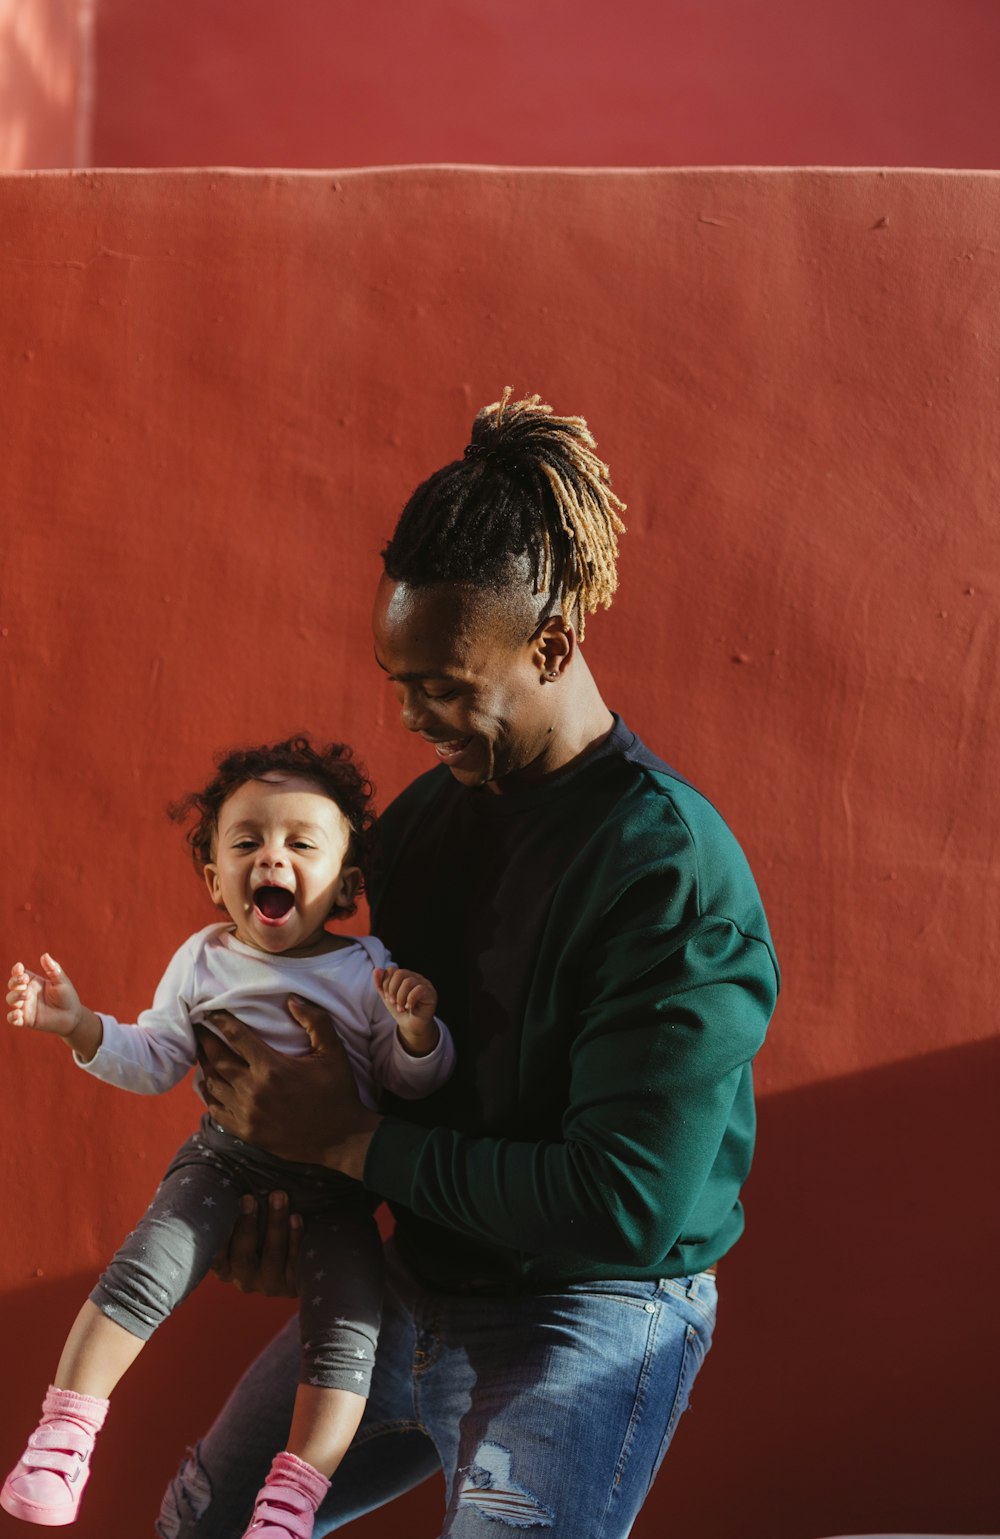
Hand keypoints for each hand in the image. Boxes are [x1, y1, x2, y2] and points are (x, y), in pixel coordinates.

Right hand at [7, 956, 101, 1058]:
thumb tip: (44, 955)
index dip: (16, 970)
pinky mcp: (26, 1020)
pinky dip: (12, 1017)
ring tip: (26, 995)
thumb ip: (53, 969)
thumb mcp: (61, 981)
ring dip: (15, 996)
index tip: (19, 967)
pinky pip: (12, 1019)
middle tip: (24, 980)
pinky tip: (18, 1014)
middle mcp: (26, 993)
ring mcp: (25, 1007)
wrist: (73, 1016)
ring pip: (11, 999)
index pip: (19, 974)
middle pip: (12, 985)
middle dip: (15, 981)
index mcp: (33, 982)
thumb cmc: (67, 996)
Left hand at [195, 996, 380, 1178]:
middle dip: (204, 1041)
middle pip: (217, 1059)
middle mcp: (254, 1090)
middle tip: (197, 1028)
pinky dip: (208, 1095)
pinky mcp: (247, 1132)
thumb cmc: (337, 1092)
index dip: (221, 1022)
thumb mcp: (334, 1052)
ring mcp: (247, 1114)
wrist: (340, 1139)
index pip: (236, 1037)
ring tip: (201, 1053)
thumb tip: (292, 1000)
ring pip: (213, 1085)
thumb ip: (316, 1022)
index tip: (211, 1012)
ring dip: (205, 1066)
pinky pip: (216, 1111)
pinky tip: (208, 1084)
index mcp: (272, 1068)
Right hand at [212, 1190, 302, 1296]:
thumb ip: (230, 1203)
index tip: (221, 1206)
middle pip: (243, 1256)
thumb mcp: (243, 1216)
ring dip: (275, 1225)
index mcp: (225, 1265)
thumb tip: (208, 1163)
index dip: (217, 1233)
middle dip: (246, 1225)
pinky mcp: (293, 1284)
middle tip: (249, 1197)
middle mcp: (244, 1278)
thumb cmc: (262, 1222)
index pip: (214, 1255)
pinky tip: (297, 1217)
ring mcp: (269, 1283)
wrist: (302, 1253)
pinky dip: (296, 1238)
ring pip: (271, 1256)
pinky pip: (295, 1261)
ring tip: (279, 1196)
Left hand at [374, 965, 439, 1054]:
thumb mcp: (387, 997)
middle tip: (392, 1002)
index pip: (392, 970)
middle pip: (400, 973)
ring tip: (401, 1008)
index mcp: (405, 976)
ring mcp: (424, 984)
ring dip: (400, 997)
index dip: (386, 983)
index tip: (386, 997)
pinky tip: (409, 1007)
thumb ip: (380, 984)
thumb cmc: (401, 1010)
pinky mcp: (431, 993)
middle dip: (392, 990)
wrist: (411, 1026)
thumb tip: (376, 970)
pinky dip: (410, 999)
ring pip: (408, 982)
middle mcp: (415, 977)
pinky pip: (419, 989)